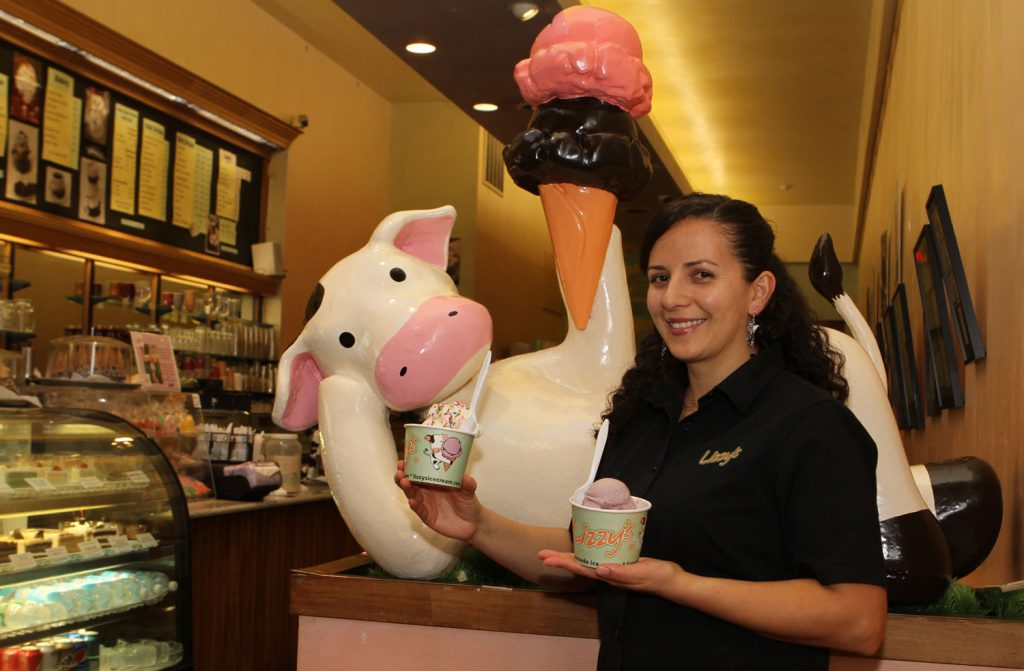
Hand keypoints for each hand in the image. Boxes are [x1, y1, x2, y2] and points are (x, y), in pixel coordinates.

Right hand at [395, 460, 481, 541]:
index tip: (403, 460)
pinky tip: (412, 501)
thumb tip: (465, 478)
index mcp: (433, 481)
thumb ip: (468, 484)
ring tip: (404, 482)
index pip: (418, 472)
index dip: (409, 466)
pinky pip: (419, 510)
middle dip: (402, 476)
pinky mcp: (427, 516)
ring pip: (412, 495)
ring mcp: (426, 504)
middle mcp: (427, 491)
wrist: (472, 523)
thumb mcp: (469, 491)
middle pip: (410, 482)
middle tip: (400, 471)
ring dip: (406, 488)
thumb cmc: (468, 502)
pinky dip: (415, 505)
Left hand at [538, 550, 684, 596]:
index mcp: (610, 577)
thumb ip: (621, 573)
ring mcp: (613, 569)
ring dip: (570, 557)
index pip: (582, 569)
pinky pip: (598, 556)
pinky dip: (587, 551)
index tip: (547, 559)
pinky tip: (583, 546)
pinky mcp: (620, 562)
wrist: (673, 581)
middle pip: (580, 566)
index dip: (563, 563)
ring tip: (554, 552)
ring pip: (587, 562)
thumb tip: (599, 570)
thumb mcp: (641, 573)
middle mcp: (608, 574)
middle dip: (560, 560)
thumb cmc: (659, 577)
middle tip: (541, 553)